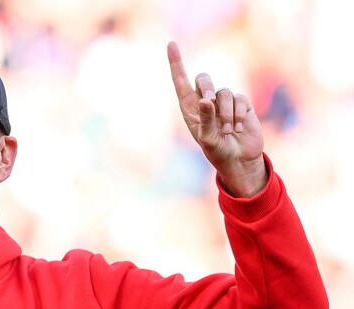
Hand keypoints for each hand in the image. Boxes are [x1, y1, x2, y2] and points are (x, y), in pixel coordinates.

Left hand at [167, 41, 267, 196]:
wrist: (239, 160)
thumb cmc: (217, 151)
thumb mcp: (208, 138)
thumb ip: (207, 119)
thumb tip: (205, 99)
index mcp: (190, 109)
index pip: (180, 81)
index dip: (176, 63)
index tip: (171, 44)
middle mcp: (205, 102)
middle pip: (203, 79)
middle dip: (207, 87)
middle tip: (210, 102)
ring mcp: (224, 102)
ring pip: (224, 92)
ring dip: (226, 114)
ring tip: (228, 132)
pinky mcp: (241, 104)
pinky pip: (239, 99)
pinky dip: (238, 115)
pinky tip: (238, 129)